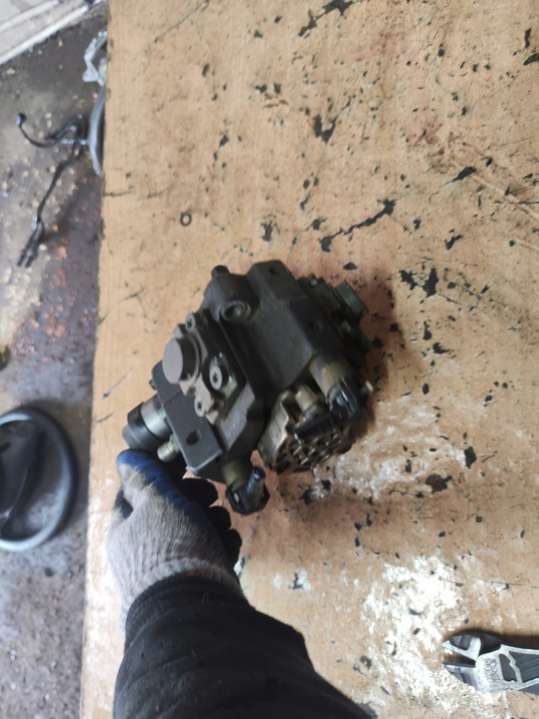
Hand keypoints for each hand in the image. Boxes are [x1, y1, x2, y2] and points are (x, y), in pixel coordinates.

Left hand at [108, 450, 241, 618]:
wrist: (193, 609)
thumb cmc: (170, 547)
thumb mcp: (157, 501)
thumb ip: (145, 476)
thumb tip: (124, 457)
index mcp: (125, 528)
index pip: (136, 490)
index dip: (160, 474)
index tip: (183, 468)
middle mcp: (143, 548)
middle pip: (170, 508)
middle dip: (195, 497)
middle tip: (209, 495)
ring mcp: (168, 566)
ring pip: (193, 529)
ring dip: (211, 520)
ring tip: (221, 523)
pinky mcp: (193, 580)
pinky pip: (207, 552)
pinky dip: (220, 545)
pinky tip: (228, 545)